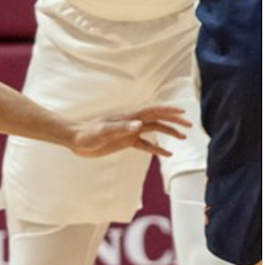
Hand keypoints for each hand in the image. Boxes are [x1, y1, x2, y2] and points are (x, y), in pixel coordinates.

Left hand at [68, 105, 189, 157]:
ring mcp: (129, 132)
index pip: (152, 111)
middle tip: (190, 125)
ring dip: (168, 132)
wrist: (75, 140)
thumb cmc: (87, 134)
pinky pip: (145, 144)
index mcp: (128, 117)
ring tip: (183, 137)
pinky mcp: (125, 141)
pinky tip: (166, 154)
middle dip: (174, 120)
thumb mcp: (103, 131)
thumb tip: (139, 124)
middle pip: (157, 119)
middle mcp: (131, 122)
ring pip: (154, 130)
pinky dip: (156, 148)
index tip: (183, 111)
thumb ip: (121, 128)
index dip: (168, 110)